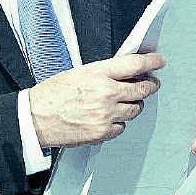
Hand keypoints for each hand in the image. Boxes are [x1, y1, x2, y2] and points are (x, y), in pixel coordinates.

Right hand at [29, 53, 164, 147]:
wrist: (36, 118)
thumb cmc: (54, 94)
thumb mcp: (79, 73)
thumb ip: (105, 73)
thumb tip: (129, 73)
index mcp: (98, 74)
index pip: (135, 65)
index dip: (152, 62)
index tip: (159, 61)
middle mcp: (105, 94)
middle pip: (141, 90)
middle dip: (150, 86)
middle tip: (151, 84)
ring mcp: (105, 115)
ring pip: (134, 110)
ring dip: (133, 105)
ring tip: (122, 102)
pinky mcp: (102, 132)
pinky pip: (122, 127)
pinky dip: (118, 122)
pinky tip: (106, 118)